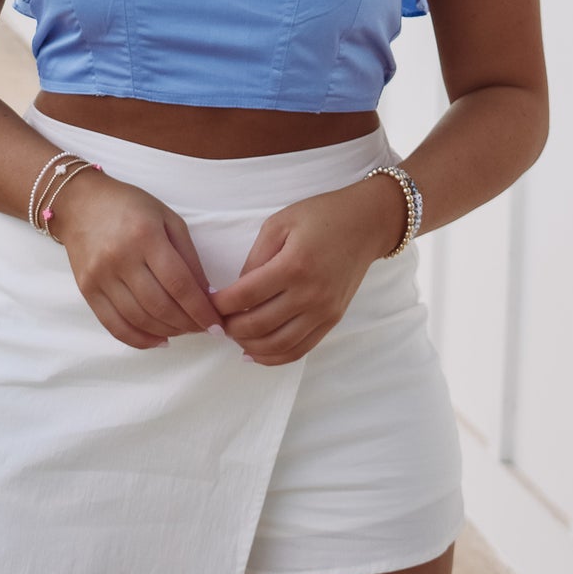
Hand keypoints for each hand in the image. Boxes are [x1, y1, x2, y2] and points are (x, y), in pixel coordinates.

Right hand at [48, 172, 225, 349]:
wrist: (82, 203)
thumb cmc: (131, 207)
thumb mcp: (167, 218)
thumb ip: (188, 255)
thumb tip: (205, 295)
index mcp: (145, 235)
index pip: (179, 283)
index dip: (200, 309)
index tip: (217, 325)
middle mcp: (121, 258)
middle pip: (160, 305)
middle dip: (187, 324)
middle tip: (203, 328)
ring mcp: (100, 276)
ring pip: (139, 319)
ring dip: (167, 332)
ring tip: (183, 331)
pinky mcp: (87, 289)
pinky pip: (114, 325)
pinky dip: (139, 340)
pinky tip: (158, 340)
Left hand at [210, 177, 402, 366]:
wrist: (366, 224)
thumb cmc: (320, 216)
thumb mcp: (279, 223)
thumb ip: (255, 258)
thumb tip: (237, 291)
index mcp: (294, 265)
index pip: (246, 296)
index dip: (220, 304)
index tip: (207, 302)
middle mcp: (310, 294)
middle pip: (258, 325)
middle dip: (230, 328)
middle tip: (216, 320)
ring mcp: (324, 312)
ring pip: (278, 345)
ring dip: (249, 346)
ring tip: (233, 337)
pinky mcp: (332, 320)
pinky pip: (300, 350)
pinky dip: (274, 357)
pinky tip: (255, 353)